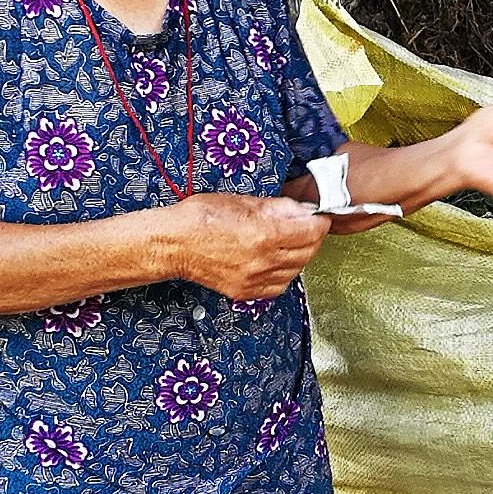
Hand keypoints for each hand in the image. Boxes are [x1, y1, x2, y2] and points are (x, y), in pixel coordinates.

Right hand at [163, 193, 330, 300]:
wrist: (173, 245)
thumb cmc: (200, 218)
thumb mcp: (242, 201)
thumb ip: (277, 208)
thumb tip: (302, 209)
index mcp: (264, 233)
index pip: (311, 230)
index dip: (319, 221)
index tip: (317, 216)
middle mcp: (263, 260)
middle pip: (308, 252)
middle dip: (313, 237)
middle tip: (306, 226)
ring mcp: (255, 279)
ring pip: (297, 270)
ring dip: (300, 255)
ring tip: (290, 242)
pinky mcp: (246, 292)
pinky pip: (279, 285)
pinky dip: (285, 273)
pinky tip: (276, 261)